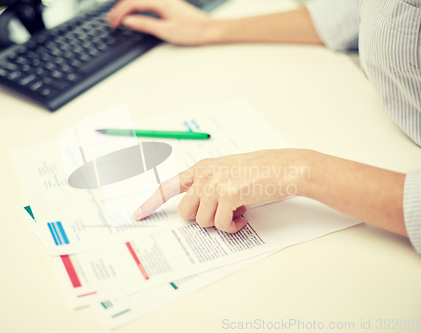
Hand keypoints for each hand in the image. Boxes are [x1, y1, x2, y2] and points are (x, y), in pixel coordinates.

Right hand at [108, 0, 213, 44]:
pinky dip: (135, 6)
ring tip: (118, 17)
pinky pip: (146, 0)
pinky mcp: (168, 3)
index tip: (113, 23)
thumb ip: (145, 24)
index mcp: (160, 1)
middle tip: (110, 21)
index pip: (132, 3)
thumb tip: (128, 20)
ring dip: (126, 6)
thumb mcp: (165, 31)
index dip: (119, 13)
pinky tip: (133, 13)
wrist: (208, 29)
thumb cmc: (191, 31)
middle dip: (119, 9)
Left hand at [131, 149, 309, 232]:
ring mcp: (215, 184)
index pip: (168, 187)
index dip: (150, 203)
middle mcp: (204, 175)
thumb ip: (207, 186)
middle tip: (221, 213)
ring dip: (220, 223)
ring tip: (237, 212)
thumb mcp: (227, 172)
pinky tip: (243, 217)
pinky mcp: (228, 195)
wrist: (284, 168)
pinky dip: (232, 227)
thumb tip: (197, 210)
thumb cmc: (259, 172)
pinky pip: (221, 225)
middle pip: (185, 212)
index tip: (136, 215)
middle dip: (201, 219)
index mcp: (201, 168)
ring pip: (203, 221)